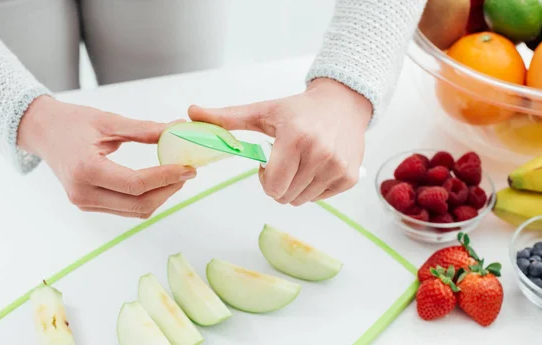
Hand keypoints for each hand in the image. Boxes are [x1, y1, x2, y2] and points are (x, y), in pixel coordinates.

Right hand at [18, 96, 195, 217]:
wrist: (43, 131)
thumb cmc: (73, 122)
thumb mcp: (109, 121)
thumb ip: (145, 130)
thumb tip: (178, 129)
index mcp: (85, 170)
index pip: (135, 184)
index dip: (166, 177)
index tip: (188, 167)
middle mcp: (82, 193)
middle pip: (138, 204)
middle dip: (168, 190)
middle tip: (188, 172)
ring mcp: (84, 203)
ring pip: (134, 211)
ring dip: (160, 197)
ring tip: (177, 176)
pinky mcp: (88, 205)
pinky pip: (125, 209)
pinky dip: (146, 199)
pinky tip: (159, 182)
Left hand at [188, 77, 371, 205]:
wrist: (341, 103)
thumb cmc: (299, 110)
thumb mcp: (262, 111)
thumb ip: (227, 118)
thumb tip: (192, 112)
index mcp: (295, 138)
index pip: (273, 186)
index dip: (265, 179)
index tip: (268, 162)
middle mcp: (320, 153)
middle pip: (285, 197)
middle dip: (278, 184)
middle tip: (284, 162)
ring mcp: (338, 167)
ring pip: (302, 200)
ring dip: (295, 187)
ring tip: (300, 163)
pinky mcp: (350, 176)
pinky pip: (321, 198)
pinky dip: (315, 187)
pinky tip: (316, 166)